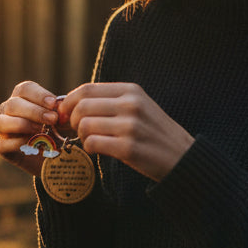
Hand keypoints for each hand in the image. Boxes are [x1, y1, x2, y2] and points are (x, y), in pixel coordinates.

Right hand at [0, 80, 60, 175]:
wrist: (56, 156)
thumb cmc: (60, 131)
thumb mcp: (64, 120)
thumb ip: (62, 112)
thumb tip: (59, 108)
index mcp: (23, 98)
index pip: (24, 89)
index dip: (39, 95)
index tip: (53, 104)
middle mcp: (9, 110)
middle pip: (13, 104)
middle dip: (35, 111)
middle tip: (53, 120)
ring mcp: (3, 130)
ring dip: (21, 125)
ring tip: (40, 131)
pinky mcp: (3, 148)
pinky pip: (0, 145)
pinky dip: (15, 144)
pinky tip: (32, 146)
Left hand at [59, 83, 193, 181]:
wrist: (182, 157)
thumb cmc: (154, 133)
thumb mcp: (138, 107)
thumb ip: (109, 102)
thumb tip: (68, 104)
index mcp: (131, 91)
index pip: (87, 89)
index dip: (69, 102)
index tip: (65, 114)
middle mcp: (131, 105)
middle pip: (81, 107)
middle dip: (72, 120)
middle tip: (77, 130)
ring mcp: (130, 126)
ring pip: (84, 125)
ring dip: (82, 136)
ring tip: (93, 140)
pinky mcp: (128, 148)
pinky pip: (92, 143)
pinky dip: (89, 148)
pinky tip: (98, 150)